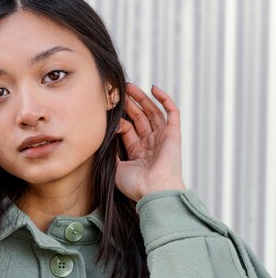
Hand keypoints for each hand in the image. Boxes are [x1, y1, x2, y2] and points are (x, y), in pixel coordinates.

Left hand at [115, 83, 185, 202]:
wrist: (154, 190)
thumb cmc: (135, 185)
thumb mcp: (116, 169)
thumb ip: (111, 153)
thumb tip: (104, 138)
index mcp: (138, 154)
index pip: (128, 130)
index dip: (119, 121)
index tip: (108, 113)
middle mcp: (151, 145)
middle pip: (139, 119)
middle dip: (129, 105)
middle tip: (119, 91)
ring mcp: (163, 139)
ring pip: (153, 113)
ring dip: (142, 99)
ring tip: (130, 86)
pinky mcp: (174, 134)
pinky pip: (172, 113)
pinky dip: (165, 100)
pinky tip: (154, 88)